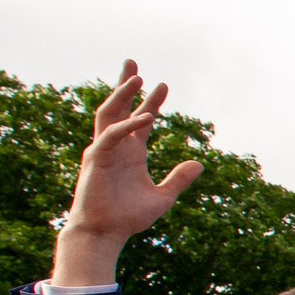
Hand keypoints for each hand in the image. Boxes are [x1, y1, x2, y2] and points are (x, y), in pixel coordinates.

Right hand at [52, 60, 204, 284]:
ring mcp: (104, 150)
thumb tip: (199, 163)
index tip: (163, 85)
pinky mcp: (96, 159)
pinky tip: (146, 117)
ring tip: (136, 76)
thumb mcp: (162, 197)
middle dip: (126, 84)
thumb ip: (178, 179)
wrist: (106, 233)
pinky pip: (111, 135)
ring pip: (110, 113)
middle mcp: (117, 146)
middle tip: (132, 62)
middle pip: (119, 107)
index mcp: (132, 152)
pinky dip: (128, 125)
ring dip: (121, 94)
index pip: (141, 119)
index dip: (151, 101)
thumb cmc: (128, 217)